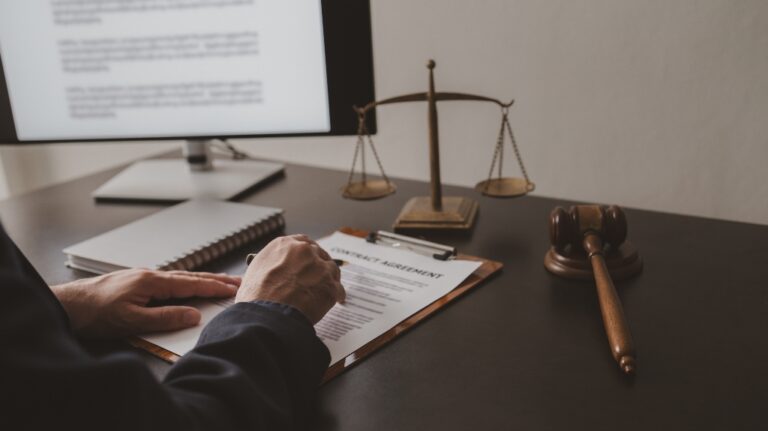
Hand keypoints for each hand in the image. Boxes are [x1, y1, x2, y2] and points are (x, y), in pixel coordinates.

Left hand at [51, 269, 239, 337]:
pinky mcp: (134, 283)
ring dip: (201, 280)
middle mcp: (149, 275)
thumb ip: (165, 318)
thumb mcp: (132, 321)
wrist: (66, 305)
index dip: (215, 287)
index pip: (191, 284)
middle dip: (215, 279)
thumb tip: (194, 316)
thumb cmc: (95, 313)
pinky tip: (187, 286)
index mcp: (151, 282)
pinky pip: (167, 281)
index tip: (234, 288)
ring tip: (219, 282)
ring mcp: (141, 277)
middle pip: (189, 277)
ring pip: (179, 278)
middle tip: (237, 281)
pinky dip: (185, 282)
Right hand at [236, 234, 344, 323]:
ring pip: (331, 269)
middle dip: (319, 265)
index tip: (308, 260)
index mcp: (284, 244)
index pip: (302, 242)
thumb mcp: (256, 270)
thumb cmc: (256, 297)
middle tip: (318, 276)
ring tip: (325, 289)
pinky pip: (338, 289)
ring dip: (329, 279)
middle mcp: (304, 251)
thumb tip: (277, 269)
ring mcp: (319, 267)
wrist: (266, 315)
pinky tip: (334, 301)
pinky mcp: (330, 285)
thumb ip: (271, 263)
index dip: (306, 253)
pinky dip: (336, 295)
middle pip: (319, 254)